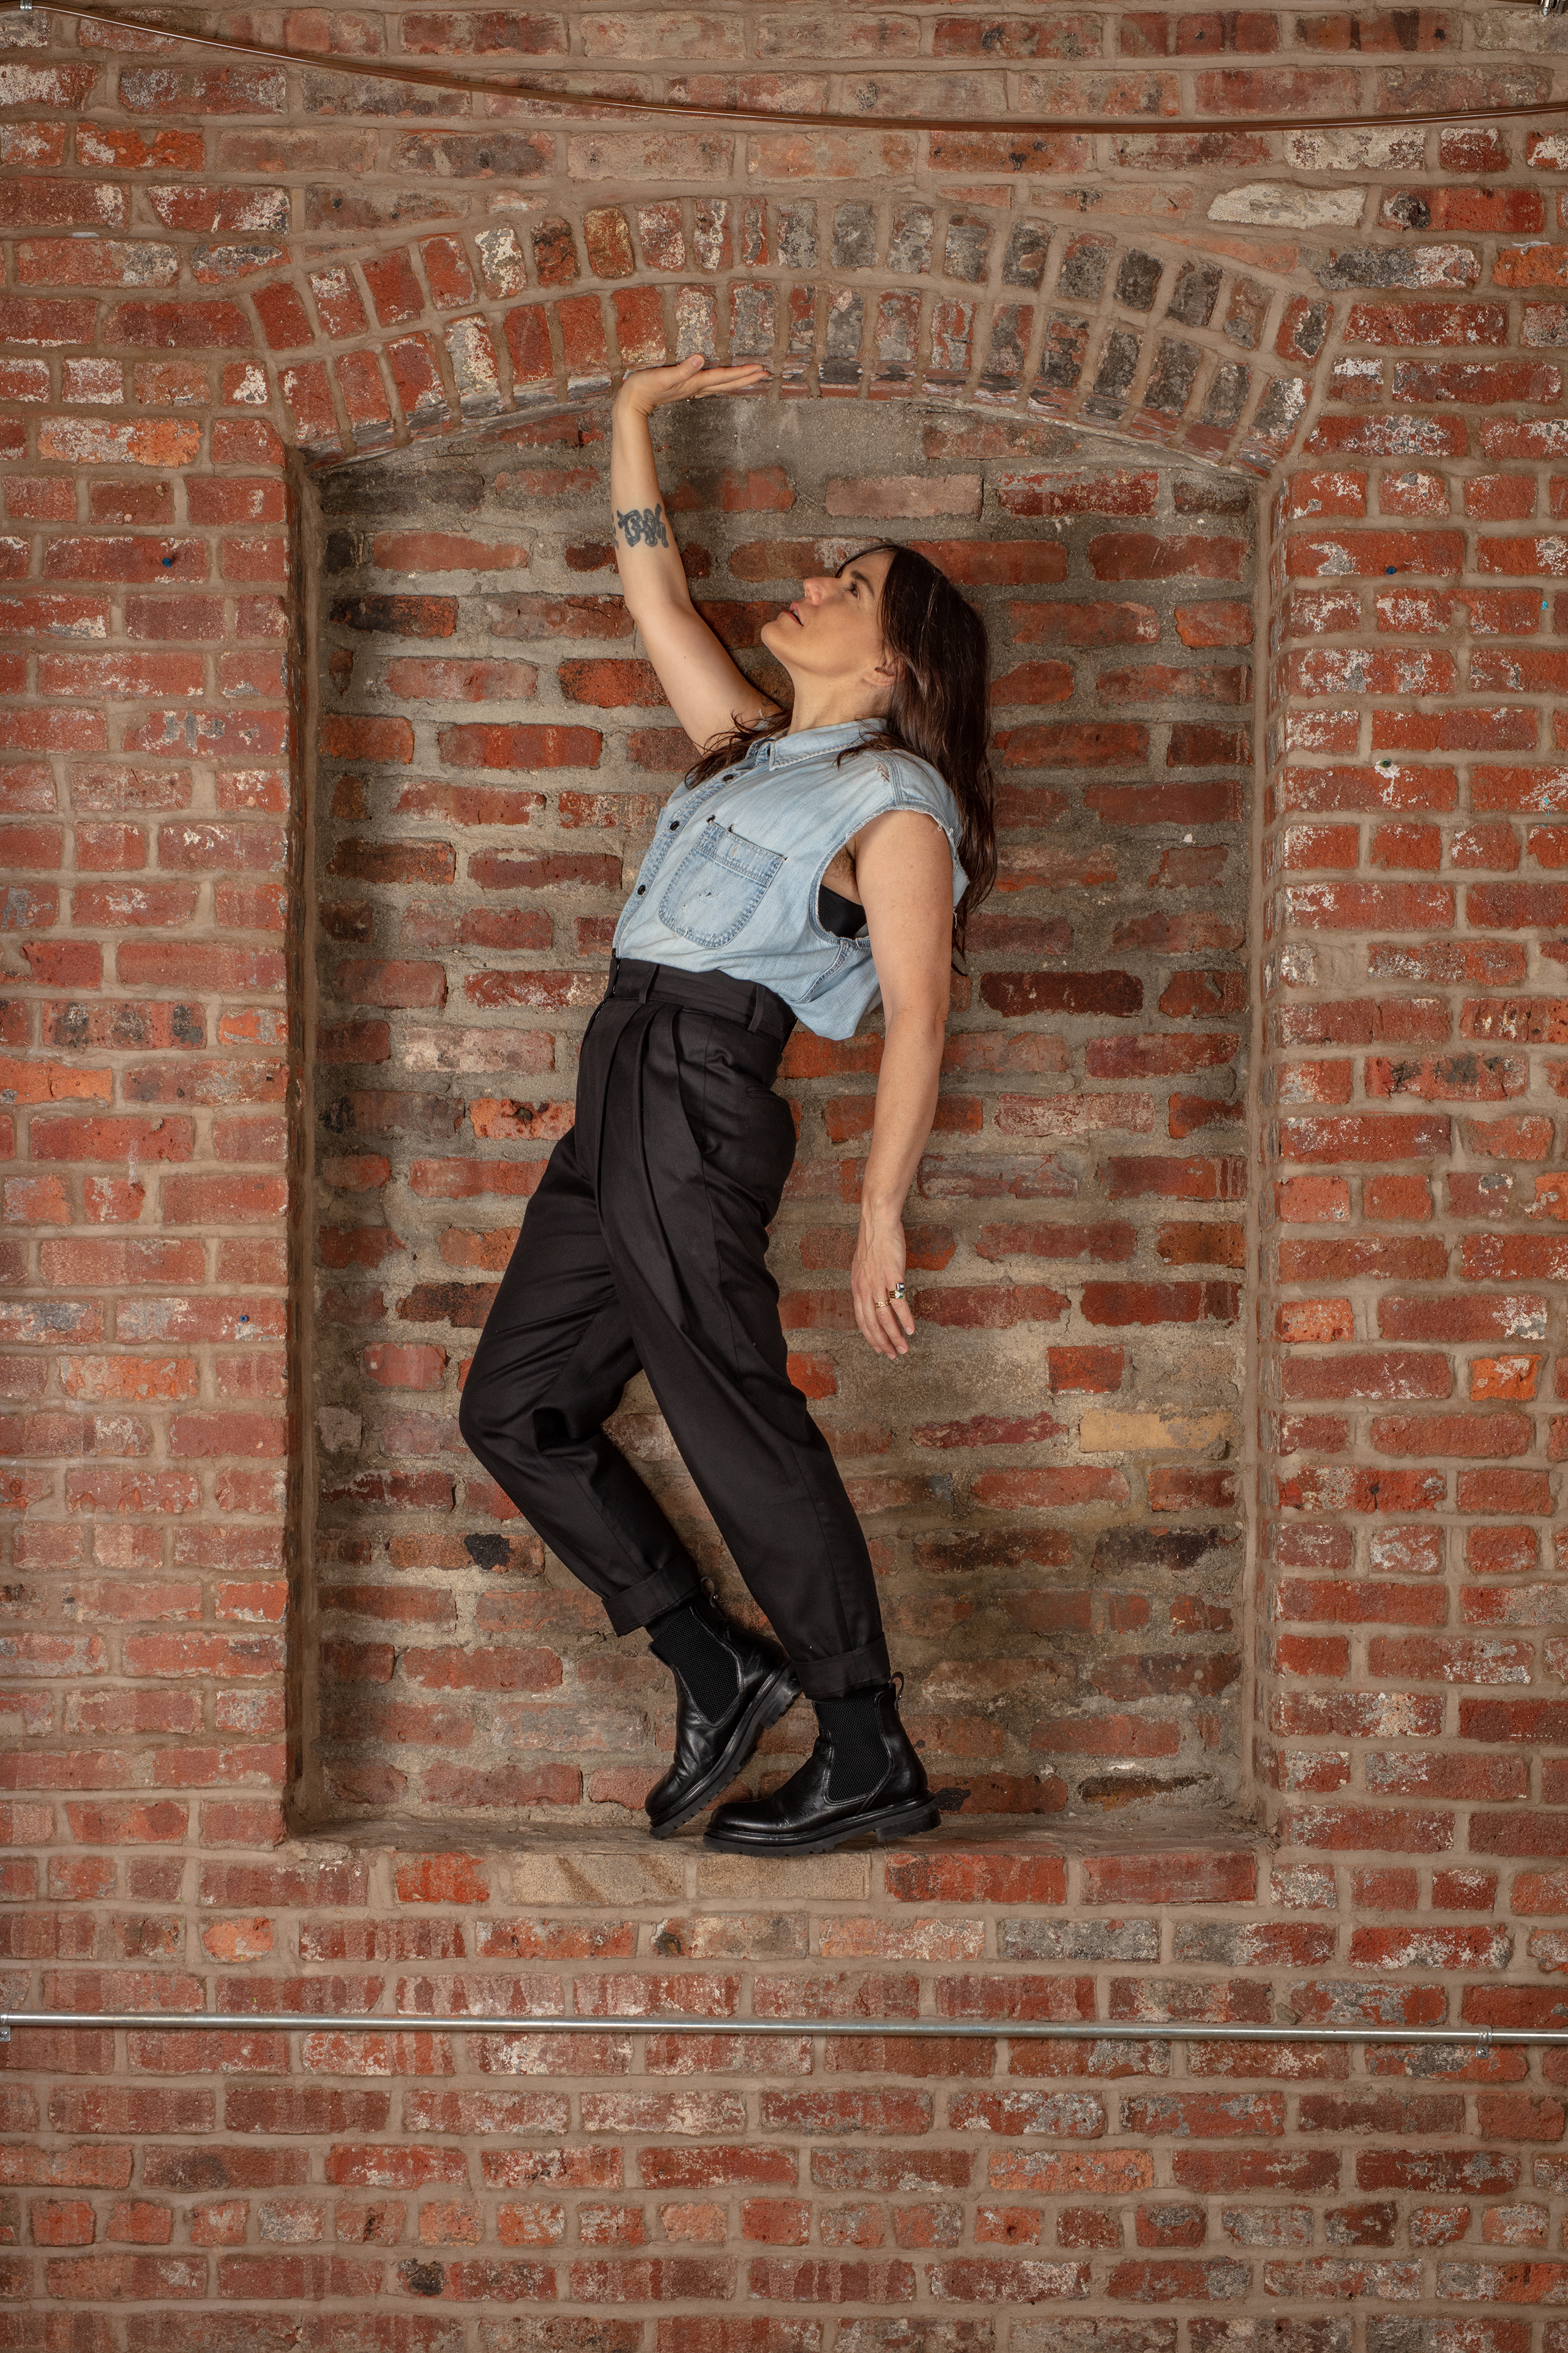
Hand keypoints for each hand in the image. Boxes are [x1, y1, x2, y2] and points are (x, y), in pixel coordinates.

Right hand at [614, 353, 769, 418]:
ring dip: (739, 381)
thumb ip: (682, 369)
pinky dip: (725, 382)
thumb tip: (701, 359)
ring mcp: (693, 390)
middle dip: (748, 378)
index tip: (760, 369)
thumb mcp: (662, 376)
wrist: (632, 402)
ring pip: (722, 385)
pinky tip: (726, 381)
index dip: (742, 372)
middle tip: (767, 373)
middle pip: (728, 383)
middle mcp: (697, 387)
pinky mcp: (686, 388)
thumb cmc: (644, 387)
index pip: (724, 377)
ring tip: (754, 376)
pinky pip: (712, 385)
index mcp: (695, 383)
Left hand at [851, 1212, 914, 1361]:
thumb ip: (866, 1282)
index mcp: (856, 1287)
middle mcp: (864, 1288)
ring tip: (903, 1348)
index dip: (870, 1336)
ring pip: (884, 1317)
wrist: (877, 1222)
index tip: (879, 1348)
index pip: (861, 1319)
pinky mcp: (892, 1276)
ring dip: (894, 1336)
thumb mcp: (863, 1266)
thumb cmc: (873, 1241)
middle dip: (882, 1342)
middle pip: (871, 1323)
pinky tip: (911, 1330)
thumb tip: (873, 1295)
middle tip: (892, 1355)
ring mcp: (877, 1283)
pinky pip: (898, 1303)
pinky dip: (905, 1319)